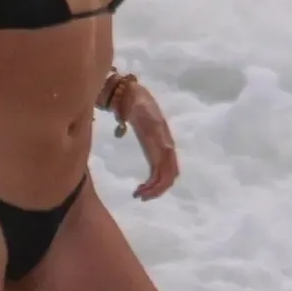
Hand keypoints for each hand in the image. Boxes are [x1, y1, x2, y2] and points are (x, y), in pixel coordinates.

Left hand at [116, 82, 179, 199]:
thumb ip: (125, 110)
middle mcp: (165, 144)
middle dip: (158, 188)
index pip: (167, 163)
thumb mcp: (130, 102)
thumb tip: (121, 122)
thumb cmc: (132, 98)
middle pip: (170, 173)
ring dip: (156, 188)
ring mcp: (161, 149)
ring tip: (139, 195)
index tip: (143, 190)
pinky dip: (153, 183)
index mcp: (161, 135)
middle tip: (139, 196)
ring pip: (167, 175)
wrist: (133, 94)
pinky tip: (140, 188)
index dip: (159, 180)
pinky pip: (159, 171)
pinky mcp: (154, 151)